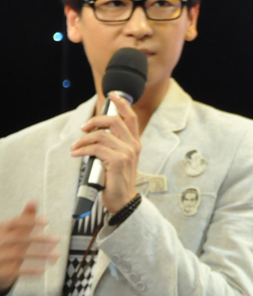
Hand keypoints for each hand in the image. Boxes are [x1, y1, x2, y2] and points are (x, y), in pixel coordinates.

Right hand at [0, 201, 58, 291]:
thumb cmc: (7, 242)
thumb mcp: (13, 229)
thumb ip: (25, 217)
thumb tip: (33, 200)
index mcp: (2, 228)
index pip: (15, 222)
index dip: (31, 221)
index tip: (47, 220)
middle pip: (19, 239)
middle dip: (40, 238)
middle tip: (58, 239)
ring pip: (19, 255)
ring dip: (40, 255)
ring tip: (57, 255)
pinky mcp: (0, 271)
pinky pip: (15, 271)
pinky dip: (30, 270)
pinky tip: (43, 269)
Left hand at [69, 93, 141, 215]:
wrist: (123, 200)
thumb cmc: (118, 181)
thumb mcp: (120, 160)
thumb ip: (113, 146)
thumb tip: (94, 135)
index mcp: (135, 143)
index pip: (131, 118)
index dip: (122, 104)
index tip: (113, 95)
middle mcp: (133, 145)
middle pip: (114, 122)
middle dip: (95, 121)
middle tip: (83, 128)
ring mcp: (127, 153)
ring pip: (102, 135)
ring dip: (83, 140)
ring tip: (75, 147)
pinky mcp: (118, 161)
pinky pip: (96, 149)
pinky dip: (82, 150)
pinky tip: (76, 154)